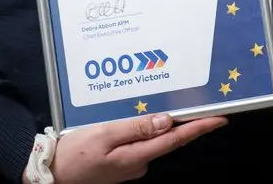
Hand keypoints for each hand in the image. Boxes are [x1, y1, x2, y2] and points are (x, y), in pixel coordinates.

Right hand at [44, 113, 226, 183]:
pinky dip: (139, 130)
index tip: (220, 119)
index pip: (176, 139)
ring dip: (155, 123)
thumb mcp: (104, 135)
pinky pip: (136, 142)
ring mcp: (130, 165)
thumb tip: (166, 121)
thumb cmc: (75, 154)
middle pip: (166, 138)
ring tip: (157, 101)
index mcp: (137, 157)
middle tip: (193, 100)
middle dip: (179, 121)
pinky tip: (132, 118)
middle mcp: (139, 163)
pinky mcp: (121, 163)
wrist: (52, 173)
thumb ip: (137, 127)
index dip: (199, 129)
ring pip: (149, 139)